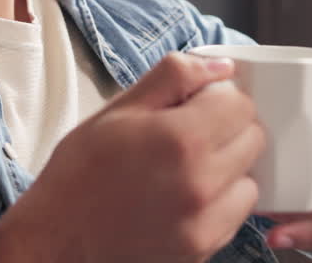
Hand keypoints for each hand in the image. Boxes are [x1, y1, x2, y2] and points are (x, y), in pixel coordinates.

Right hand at [0, 53, 265, 262]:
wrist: (57, 238)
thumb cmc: (80, 172)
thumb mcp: (118, 109)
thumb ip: (173, 78)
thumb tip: (220, 67)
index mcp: (180, 139)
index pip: (240, 104)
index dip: (218, 96)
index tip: (196, 103)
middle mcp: (202, 182)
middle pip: (253, 138)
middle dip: (228, 128)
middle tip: (190, 133)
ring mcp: (206, 221)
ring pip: (250, 178)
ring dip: (229, 167)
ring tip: (187, 168)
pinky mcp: (204, 248)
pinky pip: (237, 214)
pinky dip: (221, 202)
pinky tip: (186, 196)